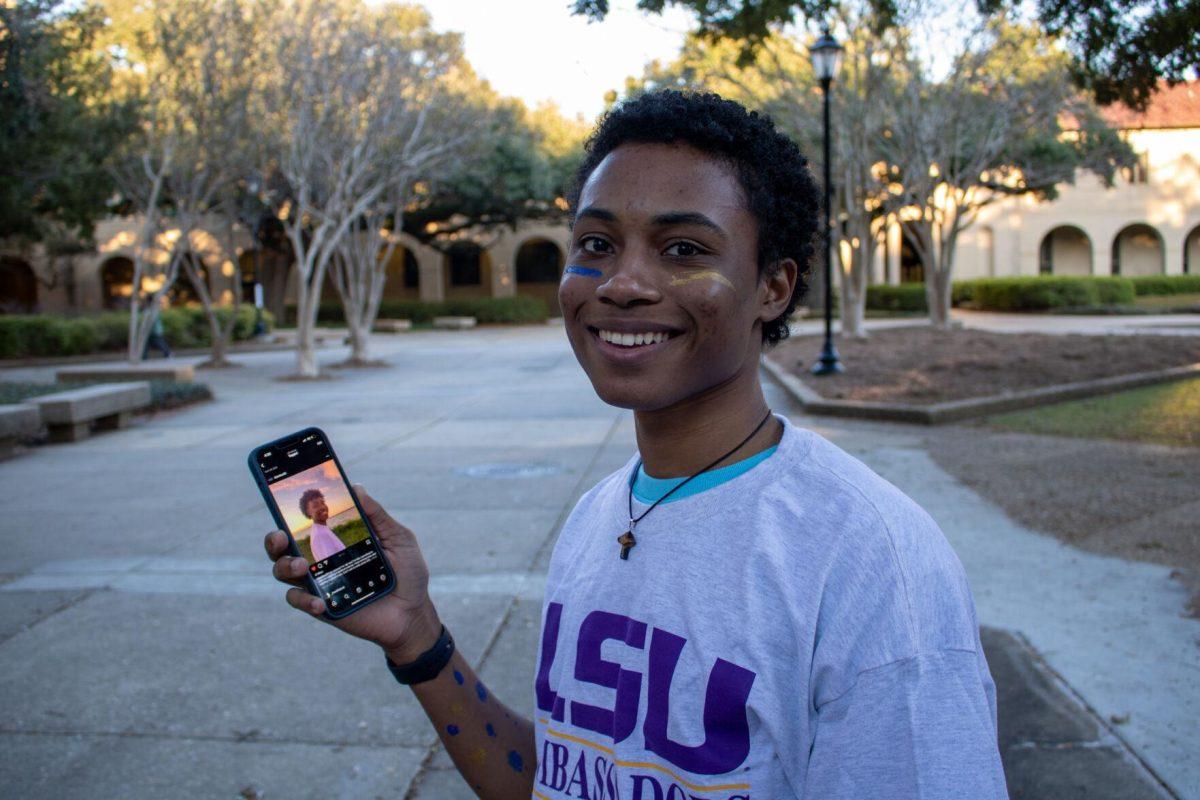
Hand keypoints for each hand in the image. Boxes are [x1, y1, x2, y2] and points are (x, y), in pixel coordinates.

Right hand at [265, 485, 441, 662]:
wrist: (413, 612)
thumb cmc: (407, 572)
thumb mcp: (398, 539)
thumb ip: (377, 515)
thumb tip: (356, 487)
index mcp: (336, 539)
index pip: (306, 523)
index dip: (288, 513)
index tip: (281, 501)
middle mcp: (321, 558)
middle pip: (283, 546)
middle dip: (273, 540)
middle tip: (281, 536)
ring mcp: (319, 583)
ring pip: (283, 571)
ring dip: (285, 566)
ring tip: (302, 566)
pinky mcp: (320, 607)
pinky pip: (299, 601)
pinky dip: (304, 600)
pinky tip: (319, 602)